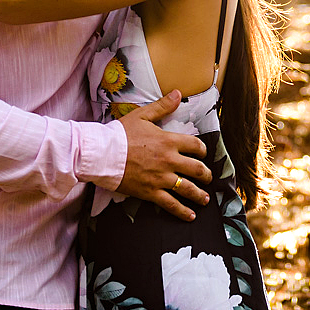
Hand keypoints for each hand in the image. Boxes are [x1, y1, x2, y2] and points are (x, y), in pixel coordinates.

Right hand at [115, 91, 212, 220]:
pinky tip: (190, 216)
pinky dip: (182, 211)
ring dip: (199, 194)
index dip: (203, 150)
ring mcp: (161, 178)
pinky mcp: (151, 192)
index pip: (196, 146)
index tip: (203, 154)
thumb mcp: (142, 115)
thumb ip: (162, 106)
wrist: (102, 154)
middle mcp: (169, 160)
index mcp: (169, 141)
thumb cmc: (120, 134)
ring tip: (204, 199)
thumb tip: (177, 93)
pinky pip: (171, 204)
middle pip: (197, 169)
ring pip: (188, 188)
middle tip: (208, 177)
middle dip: (205, 174)